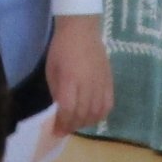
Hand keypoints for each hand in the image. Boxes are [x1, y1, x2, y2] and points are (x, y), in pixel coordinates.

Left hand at [44, 13, 113, 137]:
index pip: (68, 110)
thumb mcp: (52, 70)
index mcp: (70, 79)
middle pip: (83, 114)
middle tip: (65, 130)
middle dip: (72, 126)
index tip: (56, 131)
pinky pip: (108, 105)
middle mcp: (88, 84)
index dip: (62, 123)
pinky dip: (100, 115)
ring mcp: (101, 83)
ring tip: (77, 124)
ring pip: (97, 113)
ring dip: (86, 123)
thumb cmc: (61, 48)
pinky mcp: (109, 81)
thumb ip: (57, 92)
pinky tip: (93, 116)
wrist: (81, 29)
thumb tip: (60, 111)